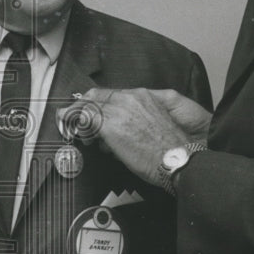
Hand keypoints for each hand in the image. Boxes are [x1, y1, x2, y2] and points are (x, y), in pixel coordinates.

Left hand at [56, 88, 211, 186]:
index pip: (109, 93)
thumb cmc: (167, 149)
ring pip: (88, 106)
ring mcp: (118, 110)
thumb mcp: (152, 124)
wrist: (177, 159)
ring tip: (82, 134)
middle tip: (77, 121)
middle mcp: (129, 98)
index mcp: (141, 96)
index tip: (87, 112)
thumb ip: (133, 118)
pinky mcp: (109, 125)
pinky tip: (80, 134)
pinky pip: (86, 119)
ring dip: (81, 119)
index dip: (94, 102)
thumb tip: (116, 126)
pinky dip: (79, 125)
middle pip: (95, 96)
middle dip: (83, 108)